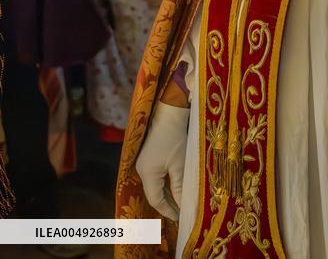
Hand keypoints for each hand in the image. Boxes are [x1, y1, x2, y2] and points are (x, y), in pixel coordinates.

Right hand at [135, 102, 188, 220]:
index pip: (156, 200)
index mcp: (147, 174)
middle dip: (167, 205)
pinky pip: (156, 176)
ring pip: (155, 185)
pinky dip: (165, 184)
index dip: (168, 210)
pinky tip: (175, 187)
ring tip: (180, 203)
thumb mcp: (180, 164)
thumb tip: (183, 206)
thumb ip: (179, 186)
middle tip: (181, 213)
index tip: (180, 218)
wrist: (170, 112)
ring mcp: (144, 163)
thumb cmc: (175, 137)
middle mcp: (142, 170)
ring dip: (167, 194)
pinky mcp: (149, 157)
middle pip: (154, 194)